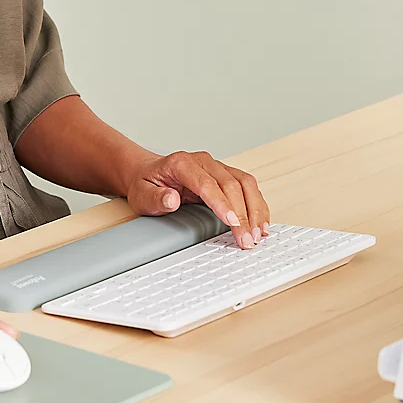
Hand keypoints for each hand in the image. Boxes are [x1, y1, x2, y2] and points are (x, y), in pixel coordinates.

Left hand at [125, 150, 270, 248]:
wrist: (147, 172)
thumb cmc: (146, 183)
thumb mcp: (141, 194)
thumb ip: (155, 198)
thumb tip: (171, 199)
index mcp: (182, 163)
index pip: (207, 183)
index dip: (222, 204)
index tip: (232, 223)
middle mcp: (204, 161)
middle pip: (231, 184)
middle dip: (242, 215)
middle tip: (247, 240)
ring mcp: (217, 167)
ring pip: (245, 184)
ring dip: (254, 210)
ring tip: (258, 234)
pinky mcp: (226, 175)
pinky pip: (247, 187)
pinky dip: (257, 205)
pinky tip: (261, 223)